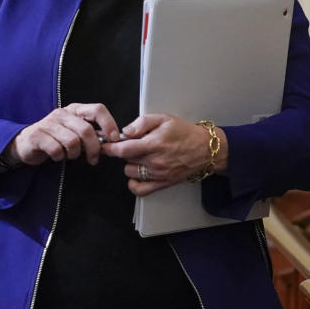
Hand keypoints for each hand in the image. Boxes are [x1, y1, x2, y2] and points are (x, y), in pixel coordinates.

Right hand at [8, 103, 120, 166]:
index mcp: (75, 110)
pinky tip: (57, 156)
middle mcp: (62, 113)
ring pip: (72, 141)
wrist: (26, 144)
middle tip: (93, 159)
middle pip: (86, 129)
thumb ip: (92, 134)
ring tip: (71, 156)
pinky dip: (59, 157)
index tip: (114, 139)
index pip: (97, 109)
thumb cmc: (55, 139)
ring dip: (75, 154)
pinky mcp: (37, 136)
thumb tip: (113, 140)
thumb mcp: (75, 132)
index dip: (109, 123)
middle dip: (94, 148)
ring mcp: (48, 123)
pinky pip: (56, 149)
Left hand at [101, 114, 227, 195]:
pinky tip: (138, 172)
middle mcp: (155, 162)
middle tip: (131, 144)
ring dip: (130, 164)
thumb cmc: (183, 132)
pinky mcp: (162, 184)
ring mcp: (158, 175)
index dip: (111, 148)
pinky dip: (134, 182)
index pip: (124, 150)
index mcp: (154, 144)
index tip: (105, 145)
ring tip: (139, 156)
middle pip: (125, 160)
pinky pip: (139, 189)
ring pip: (130, 173)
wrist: (204, 149)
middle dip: (123, 152)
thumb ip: (142, 123)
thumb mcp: (163, 118)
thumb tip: (126, 132)